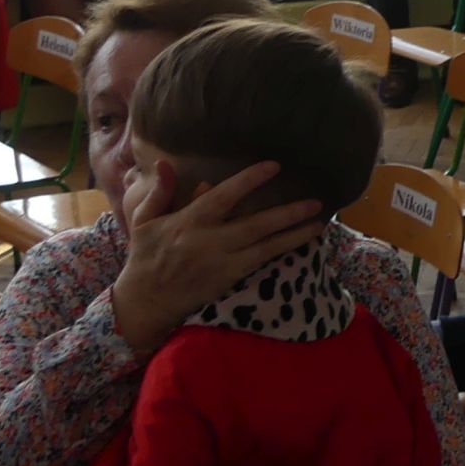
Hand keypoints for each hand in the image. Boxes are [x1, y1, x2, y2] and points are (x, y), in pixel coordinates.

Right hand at [107, 158, 325, 358]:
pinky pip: (261, 263)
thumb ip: (160, 192)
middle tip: (316, 201)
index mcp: (189, 221)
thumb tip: (166, 163)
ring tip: (320, 223)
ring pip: (266, 247)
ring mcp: (222, 263)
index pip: (225, 196)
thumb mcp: (144, 220)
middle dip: (288, 213)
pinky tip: (301, 242)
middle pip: (256, 224)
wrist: (146, 302)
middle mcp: (210, 242)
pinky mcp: (229, 280)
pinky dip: (282, 251)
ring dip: (295, 234)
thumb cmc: (146, 256)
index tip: (274, 166)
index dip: (250, 180)